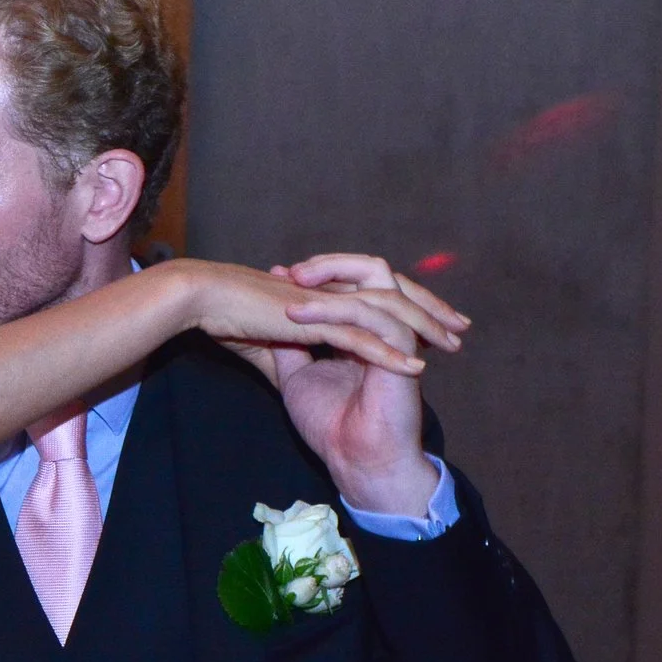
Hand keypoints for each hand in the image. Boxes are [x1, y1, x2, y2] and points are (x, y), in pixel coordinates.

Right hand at [162, 258, 454, 382]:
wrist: (202, 299)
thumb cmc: (224, 313)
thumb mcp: (263, 340)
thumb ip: (285, 350)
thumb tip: (289, 360)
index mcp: (323, 295)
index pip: (376, 297)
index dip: (407, 309)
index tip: (432, 328)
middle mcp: (331, 293)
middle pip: (394, 297)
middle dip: (430, 312)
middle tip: (459, 328)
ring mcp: (325, 303)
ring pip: (386, 313)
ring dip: (421, 330)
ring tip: (448, 347)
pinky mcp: (313, 318)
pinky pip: (359, 336)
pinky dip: (388, 353)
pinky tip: (413, 368)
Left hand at [264, 255, 468, 518]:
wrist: (354, 459)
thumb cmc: (330, 426)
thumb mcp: (297, 376)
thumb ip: (290, 346)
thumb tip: (270, 321)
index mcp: (366, 332)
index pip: (349, 286)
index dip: (316, 276)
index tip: (276, 275)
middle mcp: (386, 329)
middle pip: (372, 271)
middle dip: (331, 264)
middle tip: (290, 272)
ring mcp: (397, 337)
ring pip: (378, 284)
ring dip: (331, 280)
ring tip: (290, 284)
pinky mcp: (402, 351)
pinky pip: (371, 317)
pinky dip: (334, 311)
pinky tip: (298, 316)